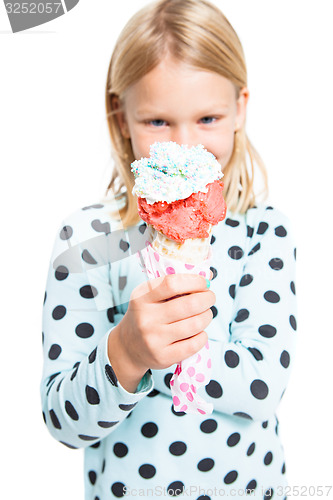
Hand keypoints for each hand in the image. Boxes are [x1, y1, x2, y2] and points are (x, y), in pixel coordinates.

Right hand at [108, 272, 214, 391]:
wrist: (128, 347)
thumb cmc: (145, 316)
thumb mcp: (149, 297)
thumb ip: (174, 285)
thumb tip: (208, 274)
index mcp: (142, 298)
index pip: (172, 283)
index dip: (194, 281)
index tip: (204, 282)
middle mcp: (146, 318)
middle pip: (189, 304)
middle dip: (207, 299)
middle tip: (209, 297)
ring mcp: (154, 339)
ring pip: (194, 324)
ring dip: (207, 316)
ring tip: (205, 314)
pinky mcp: (162, 356)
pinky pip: (193, 345)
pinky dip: (202, 336)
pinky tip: (199, 332)